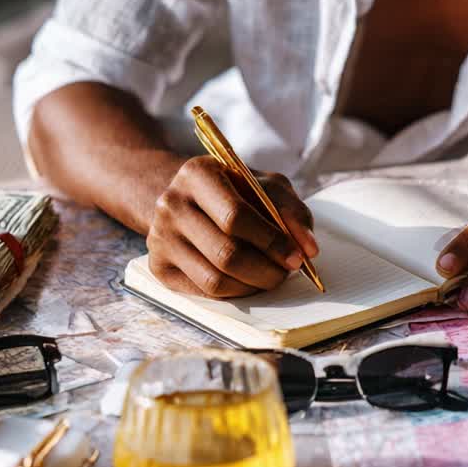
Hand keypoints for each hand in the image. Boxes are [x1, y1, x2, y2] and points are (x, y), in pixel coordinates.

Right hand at [146, 156, 318, 297]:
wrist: (185, 198)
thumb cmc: (234, 190)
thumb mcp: (265, 185)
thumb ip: (291, 211)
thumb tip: (308, 248)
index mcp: (197, 174)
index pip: (236, 216)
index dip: (271, 241)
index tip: (298, 256)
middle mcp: (171, 204)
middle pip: (226, 253)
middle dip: (267, 269)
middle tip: (287, 271)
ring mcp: (160, 238)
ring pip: (215, 280)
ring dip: (253, 285)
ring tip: (271, 275)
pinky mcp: (159, 266)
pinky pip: (204, 292)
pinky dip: (236, 292)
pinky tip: (249, 280)